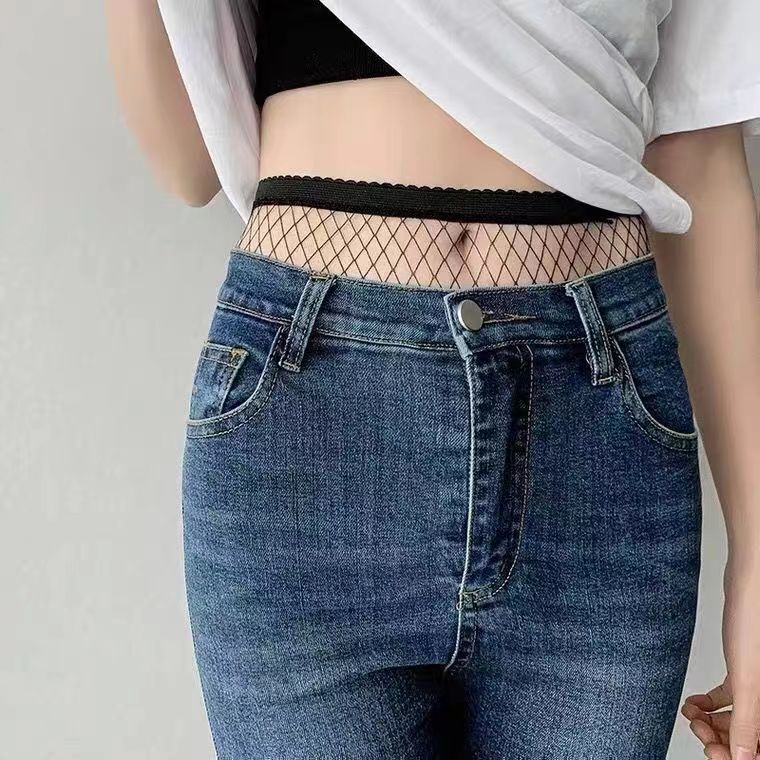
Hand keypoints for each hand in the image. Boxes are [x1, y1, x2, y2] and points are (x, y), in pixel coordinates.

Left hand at [681, 561, 759, 758]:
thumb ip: (747, 721)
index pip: (756, 749)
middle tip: (697, 729)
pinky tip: (692, 703)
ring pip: (737, 720)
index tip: (710, 750)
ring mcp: (756, 685)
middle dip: (720, 739)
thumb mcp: (747, 680)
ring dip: (712, 724)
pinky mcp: (745, 670)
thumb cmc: (752, 621)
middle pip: (747, 738)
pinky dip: (710, 705)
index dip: (735, 756)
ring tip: (691, 715)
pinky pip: (730, 699)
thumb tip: (741, 759)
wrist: (748, 581)